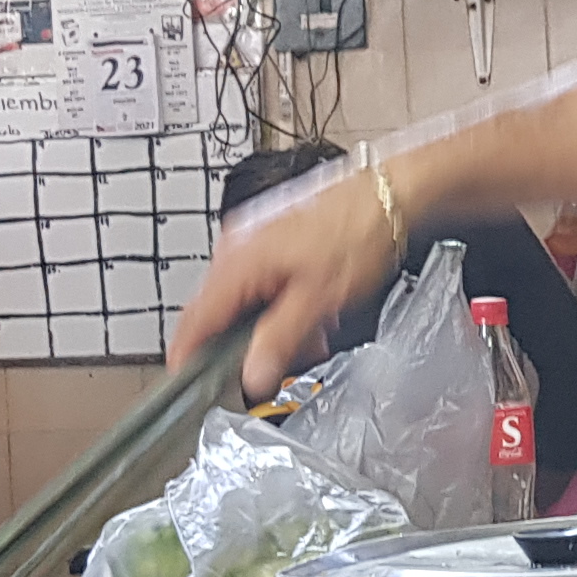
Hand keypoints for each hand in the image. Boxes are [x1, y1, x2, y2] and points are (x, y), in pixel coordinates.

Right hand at [168, 161, 407, 399]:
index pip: (194, 321)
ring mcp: (254, 238)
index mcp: (237, 261)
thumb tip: (252, 377)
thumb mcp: (319, 300)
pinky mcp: (276, 237)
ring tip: (314, 334)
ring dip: (273, 327)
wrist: (390, 192)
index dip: (186, 357)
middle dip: (247, 347)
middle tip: (276, 366)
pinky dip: (284, 305)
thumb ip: (280, 342)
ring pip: (247, 300)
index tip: (185, 383)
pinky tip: (317, 312)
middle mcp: (237, 246)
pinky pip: (266, 282)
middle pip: (220, 313)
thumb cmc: (360, 230)